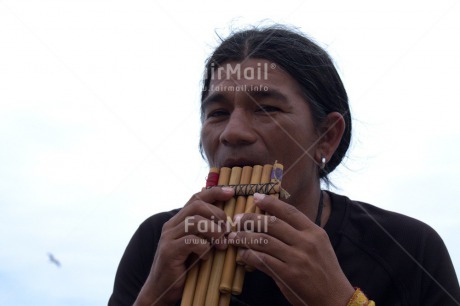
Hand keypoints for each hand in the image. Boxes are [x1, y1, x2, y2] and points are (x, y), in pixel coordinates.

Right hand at [134, 187, 233, 305]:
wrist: (161, 290)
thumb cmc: (184, 268)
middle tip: (227, 228)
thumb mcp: (197, 245)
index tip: (231, 192)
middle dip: (217, 213)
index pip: (196, 198)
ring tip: (222, 245)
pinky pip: (191, 241)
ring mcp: (168, 237)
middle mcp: (171, 225)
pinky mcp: (169, 251)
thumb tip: (229, 222)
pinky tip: (206, 257)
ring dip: (214, 231)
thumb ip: (206, 232)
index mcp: (179, 221)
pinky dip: (204, 247)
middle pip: (196, 206)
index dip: (214, 192)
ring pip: (195, 222)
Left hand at [228, 193, 353, 305]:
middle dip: (251, 219)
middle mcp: (306, 242)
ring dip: (244, 237)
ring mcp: (297, 258)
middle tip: (238, 218)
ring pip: (264, 241)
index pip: (289, 211)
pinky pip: (262, 260)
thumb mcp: (319, 246)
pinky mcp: (288, 275)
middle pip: (273, 224)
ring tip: (233, 236)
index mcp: (314, 232)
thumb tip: (274, 221)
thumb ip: (300, 233)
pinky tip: (242, 254)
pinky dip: (248, 255)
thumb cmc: (325, 271)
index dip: (271, 202)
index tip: (256, 197)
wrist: (335, 298)